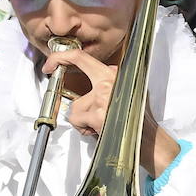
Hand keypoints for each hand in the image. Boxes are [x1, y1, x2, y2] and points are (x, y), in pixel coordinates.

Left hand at [44, 48, 179, 175]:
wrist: (146, 140)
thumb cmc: (137, 120)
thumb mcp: (130, 92)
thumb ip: (113, 82)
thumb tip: (96, 79)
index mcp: (118, 74)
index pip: (87, 56)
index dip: (65, 55)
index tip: (53, 62)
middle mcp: (112, 80)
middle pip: (78, 61)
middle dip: (58, 61)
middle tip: (48, 68)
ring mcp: (104, 96)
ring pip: (75, 104)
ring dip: (81, 117)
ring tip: (97, 124)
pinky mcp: (97, 113)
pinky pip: (76, 119)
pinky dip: (83, 127)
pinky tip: (96, 130)